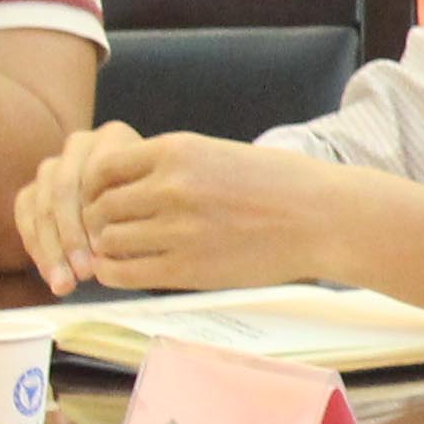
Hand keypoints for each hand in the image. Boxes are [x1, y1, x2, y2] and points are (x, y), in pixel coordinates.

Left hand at [16, 122, 331, 294]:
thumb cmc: (284, 184)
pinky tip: (121, 270)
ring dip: (108, 247)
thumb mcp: (221, 154)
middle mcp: (171, 186)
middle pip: (101, 207)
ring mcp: (178, 229)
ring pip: (108, 240)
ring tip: (122, 251)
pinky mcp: (187, 268)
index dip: (97, 187)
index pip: (104, 168)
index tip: (107, 198)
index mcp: (179, 150)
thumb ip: (174, 166)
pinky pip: (125, 272)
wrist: (326, 218)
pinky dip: (113, 273)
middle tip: (110, 231)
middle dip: (99, 221)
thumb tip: (128, 186)